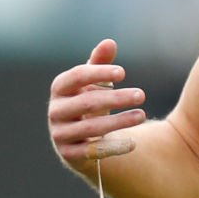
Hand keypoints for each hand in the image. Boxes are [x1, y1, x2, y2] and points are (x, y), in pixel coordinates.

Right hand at [48, 39, 146, 166]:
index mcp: (60, 89)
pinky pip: (91, 152)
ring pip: (90, 128)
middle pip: (86, 103)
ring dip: (119, 121)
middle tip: (142, 94)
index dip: (99, 73)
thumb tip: (109, 42)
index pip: (76, 77)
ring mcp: (60, 134)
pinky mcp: (70, 155)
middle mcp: (56, 111)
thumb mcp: (95, 83)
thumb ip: (101, 63)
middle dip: (115, 98)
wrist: (81, 138)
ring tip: (142, 115)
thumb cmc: (89, 102)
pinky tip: (133, 143)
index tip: (124, 72)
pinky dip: (113, 147)